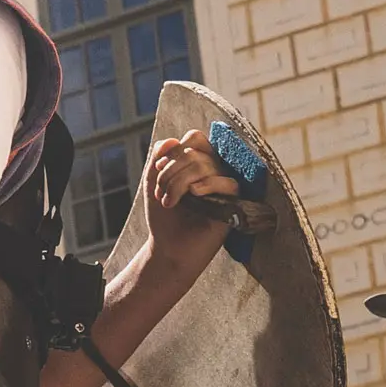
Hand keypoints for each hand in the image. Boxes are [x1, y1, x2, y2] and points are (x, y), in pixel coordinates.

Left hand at [139, 133, 243, 261]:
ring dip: (179, 182)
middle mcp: (213, 171)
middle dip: (171, 171)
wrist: (168, 248)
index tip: (159, 170)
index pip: (194, 138)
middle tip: (160, 193)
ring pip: (207, 165)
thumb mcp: (152, 181)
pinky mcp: (233, 204)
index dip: (174, 151)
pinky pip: (228, 183)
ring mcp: (223, 187)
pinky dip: (208, 185)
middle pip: (196, 152)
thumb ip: (159, 154)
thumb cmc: (163, 217)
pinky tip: (193, 195)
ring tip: (169, 201)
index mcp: (198, 162)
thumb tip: (174, 139)